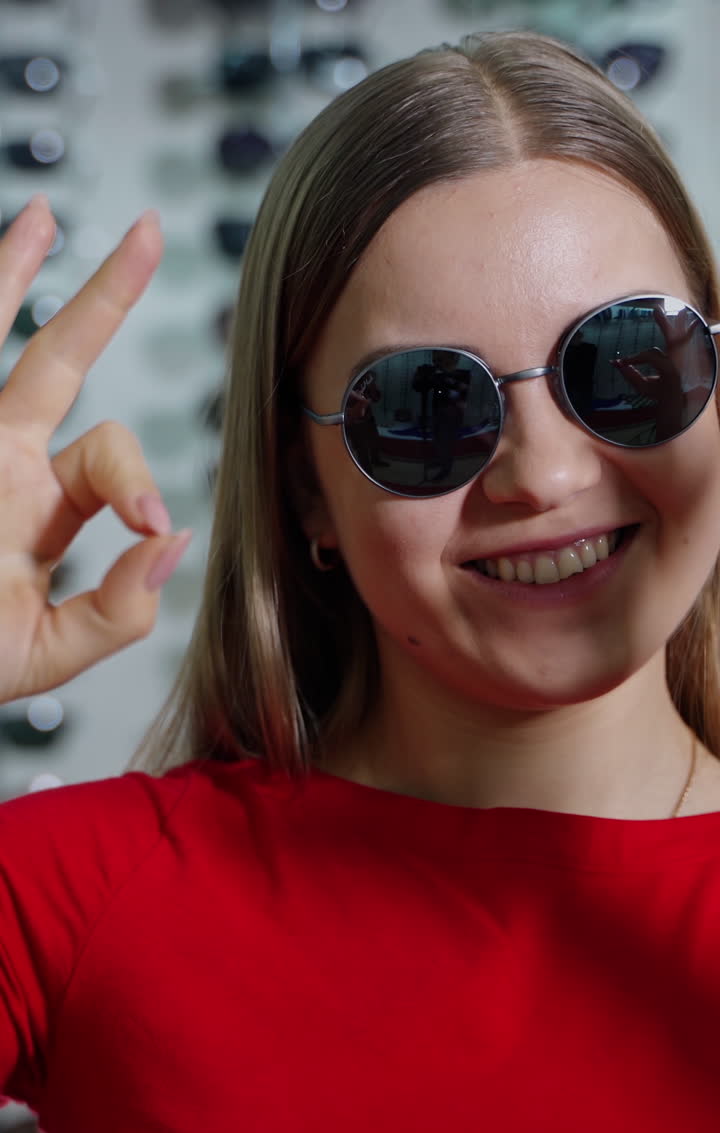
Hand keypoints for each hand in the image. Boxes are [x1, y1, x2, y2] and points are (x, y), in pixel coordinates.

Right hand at [0, 197, 191, 703]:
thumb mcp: (44, 654)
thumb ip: (114, 612)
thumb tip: (173, 541)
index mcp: (39, 507)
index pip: (107, 456)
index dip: (136, 478)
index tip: (148, 523)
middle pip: (56, 363)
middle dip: (105, 301)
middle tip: (149, 234)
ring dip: (8, 276)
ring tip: (41, 218)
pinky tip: (2, 254)